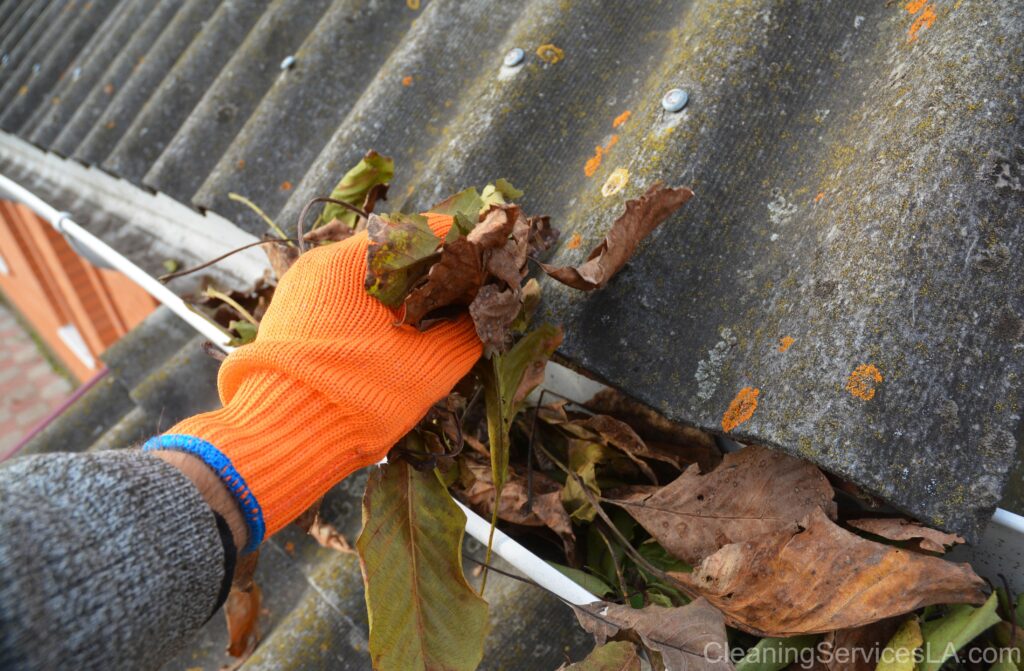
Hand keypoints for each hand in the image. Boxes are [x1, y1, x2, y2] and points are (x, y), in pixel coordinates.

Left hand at [145, 215, 480, 550]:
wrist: (280, 441)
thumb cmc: (358, 395)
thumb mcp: (429, 364)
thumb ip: (468, 330)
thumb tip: (489, 310)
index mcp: (353, 257)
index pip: (425, 230)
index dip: (465, 249)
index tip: (489, 272)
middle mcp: (322, 263)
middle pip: (396, 254)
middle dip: (436, 276)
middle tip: (467, 305)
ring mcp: (302, 291)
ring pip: (370, 281)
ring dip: (406, 299)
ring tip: (436, 329)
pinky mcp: (292, 319)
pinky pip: (346, 304)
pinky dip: (377, 316)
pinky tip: (397, 345)